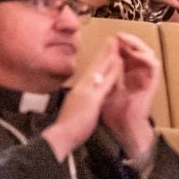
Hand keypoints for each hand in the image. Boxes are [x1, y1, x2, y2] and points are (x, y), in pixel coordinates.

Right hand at [46, 40, 120, 159]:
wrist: (60, 137)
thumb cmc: (67, 129)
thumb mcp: (76, 111)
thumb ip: (83, 103)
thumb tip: (86, 101)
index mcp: (78, 92)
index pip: (90, 74)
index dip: (98, 62)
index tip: (105, 53)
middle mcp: (81, 88)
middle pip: (94, 67)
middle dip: (104, 53)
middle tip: (112, 41)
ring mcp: (86, 92)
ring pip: (99, 70)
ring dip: (109, 56)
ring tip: (116, 44)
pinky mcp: (91, 99)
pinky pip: (105, 82)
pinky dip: (112, 71)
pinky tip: (119, 62)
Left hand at [98, 35, 160, 161]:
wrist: (123, 126)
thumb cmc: (114, 111)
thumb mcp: (104, 89)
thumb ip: (105, 76)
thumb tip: (97, 64)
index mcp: (128, 74)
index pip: (126, 53)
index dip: (119, 45)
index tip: (110, 38)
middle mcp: (138, 74)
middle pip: (138, 50)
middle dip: (129, 41)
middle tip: (119, 35)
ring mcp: (146, 77)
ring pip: (147, 53)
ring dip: (138, 45)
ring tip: (126, 40)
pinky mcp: (152, 82)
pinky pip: (154, 65)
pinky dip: (145, 57)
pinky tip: (135, 53)